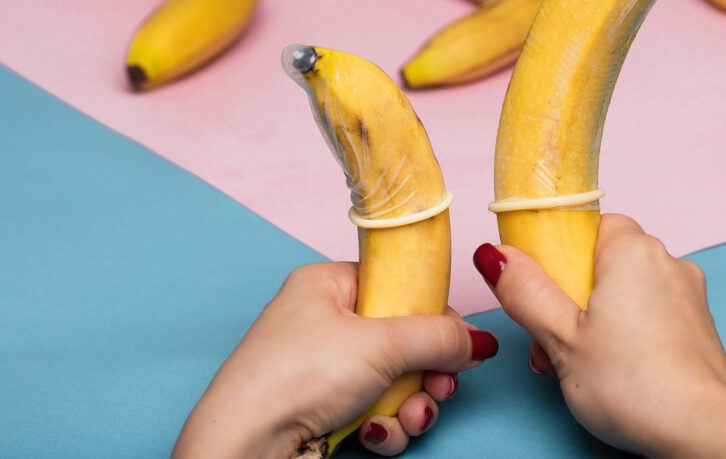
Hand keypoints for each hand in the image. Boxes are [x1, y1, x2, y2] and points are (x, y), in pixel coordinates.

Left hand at [173, 262, 498, 458]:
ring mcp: (322, 369)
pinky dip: (384, 425)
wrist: (247, 447)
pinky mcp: (322, 409)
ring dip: (410, 404)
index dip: (431, 313)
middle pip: (403, 339)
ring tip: (409, 417)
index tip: (455, 340)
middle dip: (426, 371)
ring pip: (394, 380)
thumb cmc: (295, 377)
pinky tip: (373, 433)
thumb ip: (439, 337)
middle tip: (439, 386)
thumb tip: (478, 341)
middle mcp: (324, 322)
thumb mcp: (382, 344)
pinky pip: (374, 409)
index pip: (397, 285)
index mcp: (327, 284)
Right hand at [474, 213, 725, 457]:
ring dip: (595, 319)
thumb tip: (495, 256)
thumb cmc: (634, 385)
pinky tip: (613, 369)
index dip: (558, 254)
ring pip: (627, 291)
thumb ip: (525, 291)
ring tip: (576, 363)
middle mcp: (667, 261)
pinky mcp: (699, 326)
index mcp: (633, 249)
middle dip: (571, 298)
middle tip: (550, 338)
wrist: (702, 433)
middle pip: (604, 262)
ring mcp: (688, 295)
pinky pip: (651, 314)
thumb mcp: (560, 338)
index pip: (588, 225)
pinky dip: (627, 333)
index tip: (540, 287)